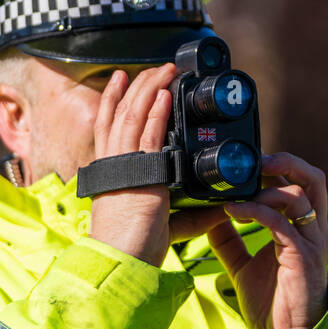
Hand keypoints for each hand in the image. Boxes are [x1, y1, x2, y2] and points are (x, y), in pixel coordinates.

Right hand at [87, 63, 177, 265]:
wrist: (122, 260)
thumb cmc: (135, 248)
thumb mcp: (166, 224)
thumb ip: (191, 215)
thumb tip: (220, 209)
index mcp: (111, 173)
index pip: (107, 126)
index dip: (113, 100)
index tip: (121, 79)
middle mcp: (113, 164)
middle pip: (120, 112)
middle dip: (138, 86)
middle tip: (155, 67)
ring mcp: (124, 166)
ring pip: (132, 115)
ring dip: (149, 89)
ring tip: (164, 69)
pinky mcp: (140, 173)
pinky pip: (147, 134)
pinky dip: (156, 111)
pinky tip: (165, 94)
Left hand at [206, 153, 327, 328]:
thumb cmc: (274, 302)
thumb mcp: (244, 265)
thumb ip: (230, 241)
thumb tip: (209, 218)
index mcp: (303, 227)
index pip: (300, 182)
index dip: (278, 165)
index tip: (246, 163)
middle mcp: (312, 229)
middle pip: (312, 178)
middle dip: (285, 161)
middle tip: (254, 159)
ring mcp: (310, 242)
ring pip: (299, 195)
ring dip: (266, 186)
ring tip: (236, 189)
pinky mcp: (301, 256)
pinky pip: (280, 222)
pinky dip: (254, 210)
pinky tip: (231, 211)